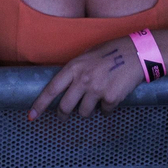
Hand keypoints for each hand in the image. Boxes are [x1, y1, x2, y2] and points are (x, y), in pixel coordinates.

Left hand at [28, 35, 144, 119]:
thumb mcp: (87, 55)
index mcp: (74, 67)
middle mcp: (83, 80)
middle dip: (63, 114)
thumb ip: (75, 70)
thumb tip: (65, 85)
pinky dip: (106, 108)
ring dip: (87, 110)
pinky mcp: (111, 98)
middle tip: (64, 116)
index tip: (31, 116)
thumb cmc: (110, 51)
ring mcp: (97, 90)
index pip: (52, 90)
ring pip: (84, 113)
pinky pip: (104, 112)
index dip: (40, 104)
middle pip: (66, 107)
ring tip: (95, 99)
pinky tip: (111, 96)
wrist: (136, 53)